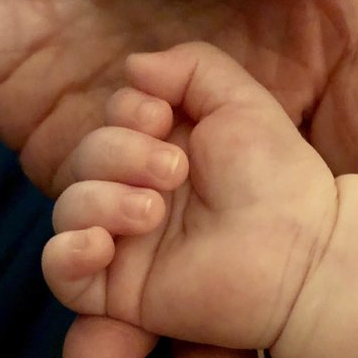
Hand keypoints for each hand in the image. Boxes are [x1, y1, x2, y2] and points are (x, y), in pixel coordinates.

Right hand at [43, 43, 336, 345]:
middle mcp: (137, 191)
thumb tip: (134, 67)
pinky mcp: (118, 290)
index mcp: (161, 149)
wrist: (297, 250)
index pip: (109, 120)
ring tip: (152, 212)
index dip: (125, 113)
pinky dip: (66, 253)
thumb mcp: (239, 102)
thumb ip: (192, 67)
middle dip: (119, 154)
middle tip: (175, 172)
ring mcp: (125, 242)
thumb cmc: (274, 177)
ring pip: (69, 209)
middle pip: (84, 159)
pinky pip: (59, 271)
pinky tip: (101, 245)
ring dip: (102, 200)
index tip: (161, 119)